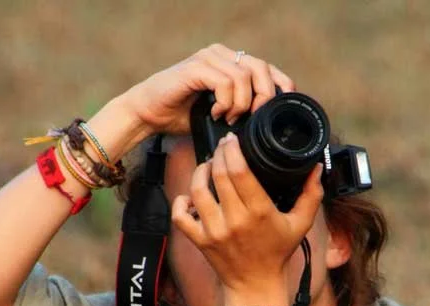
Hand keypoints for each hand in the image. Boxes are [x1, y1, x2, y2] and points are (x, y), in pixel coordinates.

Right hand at [120, 44, 294, 134]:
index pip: (267, 68)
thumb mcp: (220, 116)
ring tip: (228, 118)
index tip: (280, 111)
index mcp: (231, 63)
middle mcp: (221, 55)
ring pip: (244, 76)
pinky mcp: (196, 67)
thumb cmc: (181, 116)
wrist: (149, 113)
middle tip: (252, 118)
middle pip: (261, 68)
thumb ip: (241, 111)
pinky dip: (225, 102)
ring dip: (241, 103)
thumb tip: (267, 127)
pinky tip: (216, 113)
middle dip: (263, 97)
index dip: (280, 86)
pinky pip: (224, 82)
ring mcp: (208, 58)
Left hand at [171, 133, 324, 304]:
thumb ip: (311, 196)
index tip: (232, 140)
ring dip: (199, 172)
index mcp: (260, 212)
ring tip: (206, 167)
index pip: (240, 171)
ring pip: (197, 190)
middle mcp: (235, 220)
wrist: (255, 287)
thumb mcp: (300, 225)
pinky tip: (189, 197)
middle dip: (217, 154)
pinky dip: (180, 203)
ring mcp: (215, 231)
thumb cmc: (277, 254)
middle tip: (221, 148)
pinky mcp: (200, 241)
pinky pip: (180, 217)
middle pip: (218, 174)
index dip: (232, 149)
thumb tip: (317, 169)